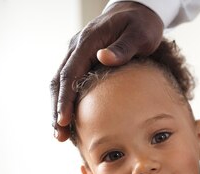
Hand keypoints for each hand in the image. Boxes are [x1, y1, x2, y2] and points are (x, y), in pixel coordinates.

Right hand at [51, 1, 163, 140]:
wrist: (137, 12)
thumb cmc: (141, 24)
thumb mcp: (139, 34)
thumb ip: (123, 47)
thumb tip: (103, 58)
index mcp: (89, 42)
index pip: (70, 73)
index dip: (65, 98)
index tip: (64, 119)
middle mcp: (77, 48)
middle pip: (59, 81)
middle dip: (57, 109)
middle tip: (58, 135)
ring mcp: (78, 54)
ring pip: (61, 83)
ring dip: (58, 108)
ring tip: (60, 135)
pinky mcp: (82, 61)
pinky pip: (69, 83)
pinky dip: (67, 102)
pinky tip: (70, 122)